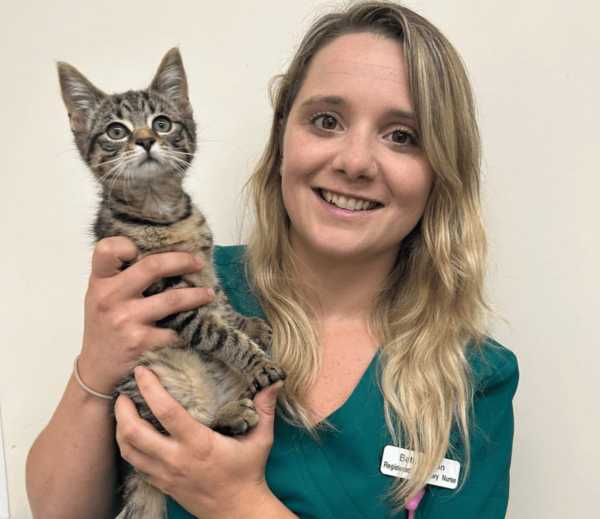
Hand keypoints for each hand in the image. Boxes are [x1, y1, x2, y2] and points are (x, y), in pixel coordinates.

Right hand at [78, 236, 213, 394]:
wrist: (95, 370)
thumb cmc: (103, 326)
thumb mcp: (100, 296)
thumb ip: (120, 275)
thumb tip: (162, 252)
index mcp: (100, 282)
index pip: (108, 249)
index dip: (128, 244)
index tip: (150, 248)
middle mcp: (110, 298)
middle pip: (152, 267)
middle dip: (182, 261)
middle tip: (198, 263)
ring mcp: (126, 320)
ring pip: (172, 299)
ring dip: (196, 295)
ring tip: (208, 294)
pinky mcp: (141, 342)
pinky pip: (175, 331)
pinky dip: (188, 329)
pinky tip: (195, 327)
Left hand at [115, 366, 282, 517]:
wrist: (237, 511)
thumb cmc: (248, 472)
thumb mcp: (261, 438)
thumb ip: (265, 407)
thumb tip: (275, 379)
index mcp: (199, 444)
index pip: (167, 413)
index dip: (151, 390)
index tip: (142, 372)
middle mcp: (176, 459)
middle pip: (134, 433)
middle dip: (122, 410)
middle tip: (123, 392)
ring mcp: (165, 475)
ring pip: (128, 450)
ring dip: (120, 428)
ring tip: (122, 410)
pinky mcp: (161, 484)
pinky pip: (135, 464)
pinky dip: (128, 446)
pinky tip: (133, 434)